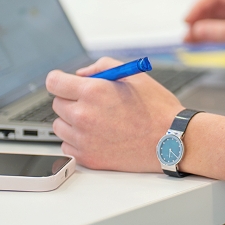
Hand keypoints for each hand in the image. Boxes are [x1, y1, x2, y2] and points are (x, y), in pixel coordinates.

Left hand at [47, 57, 184, 171]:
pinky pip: (67, 145)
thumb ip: (102, 67)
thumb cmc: (156, 109)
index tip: (64, 83)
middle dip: (71, 100)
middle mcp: (83, 115)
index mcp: (93, 92)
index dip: (60, 80)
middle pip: (57, 104)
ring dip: (72, 122)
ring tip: (98, 121)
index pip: (54, 82)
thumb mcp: (134, 76)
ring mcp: (83, 139)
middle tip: (93, 103)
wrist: (170, 141)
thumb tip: (80, 74)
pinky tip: (99, 136)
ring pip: (60, 126)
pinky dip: (78, 141)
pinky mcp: (87, 158)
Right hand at [183, 0, 224, 72]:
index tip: (187, 21)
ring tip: (188, 41)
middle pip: (216, 6)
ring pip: (219, 19)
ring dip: (204, 28)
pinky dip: (213, 35)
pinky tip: (202, 42)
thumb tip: (198, 29)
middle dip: (199, 18)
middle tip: (185, 34)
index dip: (199, 6)